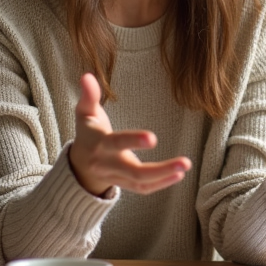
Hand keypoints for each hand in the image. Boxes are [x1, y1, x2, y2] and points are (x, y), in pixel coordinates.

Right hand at [67, 73, 190, 196]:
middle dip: (159, 169)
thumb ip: (88, 95)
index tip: (153, 138)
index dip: (133, 141)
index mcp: (100, 145)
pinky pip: (143, 189)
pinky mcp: (125, 185)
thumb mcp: (85, 113)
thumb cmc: (88, 133)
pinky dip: (161, 184)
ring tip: (186, 166)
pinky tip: (179, 175)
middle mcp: (108, 164)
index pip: (117, 143)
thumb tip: (86, 76)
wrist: (79, 165)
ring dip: (165, 176)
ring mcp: (117, 178)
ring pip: (141, 182)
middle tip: (185, 162)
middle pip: (134, 172)